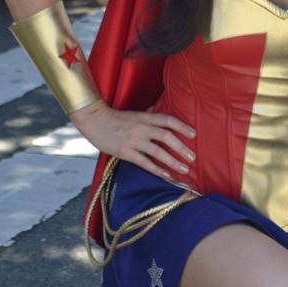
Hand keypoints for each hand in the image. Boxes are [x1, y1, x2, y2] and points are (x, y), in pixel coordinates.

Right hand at [71, 102, 196, 181]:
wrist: (94, 120)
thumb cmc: (114, 117)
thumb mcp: (134, 113)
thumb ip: (147, 114)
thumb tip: (159, 111)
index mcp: (145, 117)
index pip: (168, 120)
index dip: (182, 127)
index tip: (194, 134)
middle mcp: (142, 128)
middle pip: (167, 136)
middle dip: (182, 148)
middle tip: (193, 157)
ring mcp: (134, 140)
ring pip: (158, 152)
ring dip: (173, 161)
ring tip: (185, 169)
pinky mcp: (125, 152)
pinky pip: (144, 162)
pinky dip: (157, 170)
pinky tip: (167, 175)